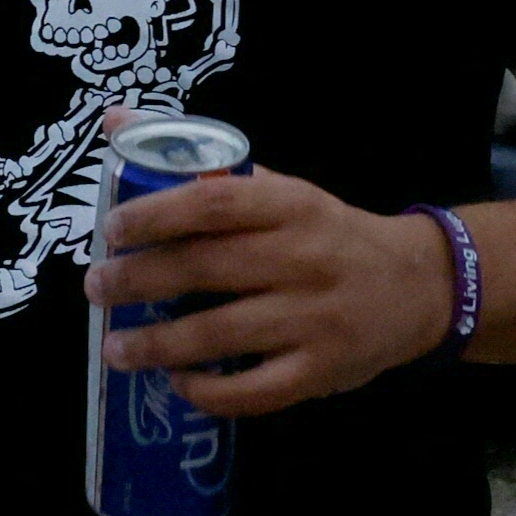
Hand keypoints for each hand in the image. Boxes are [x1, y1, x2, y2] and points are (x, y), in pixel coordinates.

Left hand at [85, 166, 458, 416]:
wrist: (419, 286)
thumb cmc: (328, 234)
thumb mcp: (280, 188)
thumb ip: (203, 166)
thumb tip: (117, 124)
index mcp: (290, 205)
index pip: (213, 203)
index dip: (154, 215)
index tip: (111, 229)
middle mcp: (303, 258)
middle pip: (206, 267)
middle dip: (138, 280)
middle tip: (95, 288)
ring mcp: (315, 319)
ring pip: (222, 333)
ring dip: (157, 344)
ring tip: (114, 347)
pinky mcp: (322, 370)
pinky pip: (255, 391)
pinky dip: (208, 391)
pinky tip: (177, 382)